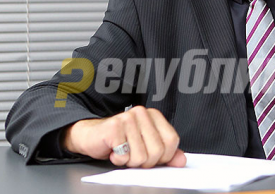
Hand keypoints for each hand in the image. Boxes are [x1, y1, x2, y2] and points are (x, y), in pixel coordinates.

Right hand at [63, 106, 185, 167]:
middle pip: (157, 151)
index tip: (151, 156)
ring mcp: (127, 118)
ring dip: (130, 161)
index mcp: (154, 115)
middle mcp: (142, 112)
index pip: (172, 141)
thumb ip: (166, 153)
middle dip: (145, 162)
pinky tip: (114, 151)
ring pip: (140, 156)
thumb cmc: (121, 141)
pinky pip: (124, 156)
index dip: (163, 156)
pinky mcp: (114, 127)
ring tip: (123, 151)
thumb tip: (182, 160)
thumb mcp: (147, 146)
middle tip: (133, 154)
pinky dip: (118, 160)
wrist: (92, 136)